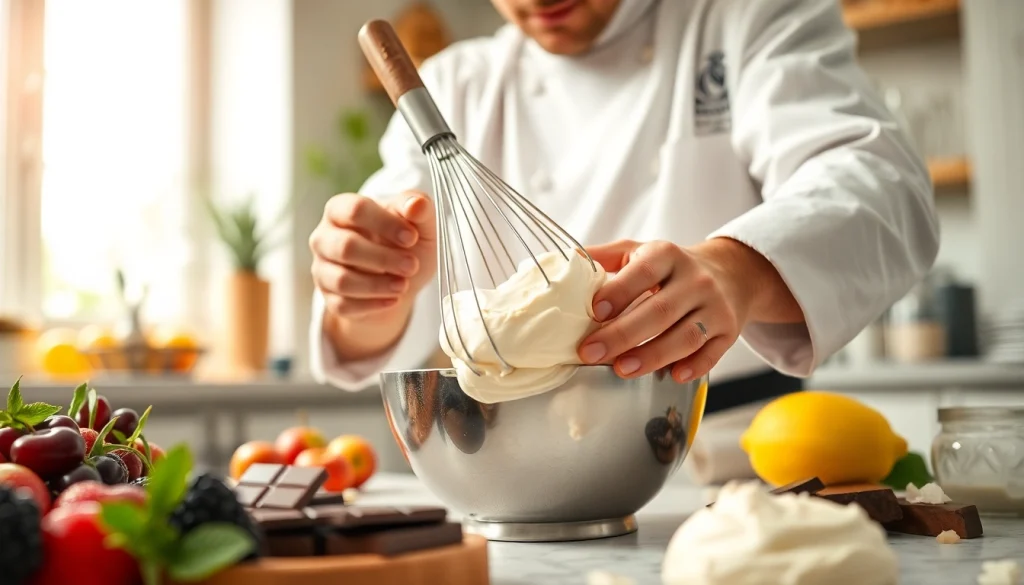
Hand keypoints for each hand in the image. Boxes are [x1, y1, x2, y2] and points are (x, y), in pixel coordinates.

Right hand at [309, 191, 436, 319]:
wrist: (404, 281)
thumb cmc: (407, 244)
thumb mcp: (420, 224)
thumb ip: (418, 208)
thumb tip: (417, 204)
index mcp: (341, 209)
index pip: (355, 210)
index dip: (385, 224)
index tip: (411, 237)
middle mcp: (325, 237)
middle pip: (345, 247)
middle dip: (383, 258)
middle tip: (411, 266)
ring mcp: (323, 268)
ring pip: (342, 280)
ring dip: (377, 285)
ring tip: (403, 285)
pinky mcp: (328, 297)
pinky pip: (343, 304)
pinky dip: (372, 305)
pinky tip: (393, 300)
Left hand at [576, 239, 754, 382]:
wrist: (729, 273)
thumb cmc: (669, 267)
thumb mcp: (638, 251)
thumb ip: (602, 257)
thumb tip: (562, 263)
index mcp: (667, 255)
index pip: (643, 272)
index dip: (619, 293)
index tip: (594, 312)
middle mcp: (695, 279)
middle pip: (660, 311)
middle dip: (623, 335)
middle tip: (591, 353)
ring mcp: (715, 307)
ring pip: (686, 336)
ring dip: (653, 356)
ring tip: (622, 369)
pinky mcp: (728, 331)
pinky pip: (711, 353)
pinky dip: (693, 367)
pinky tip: (672, 376)